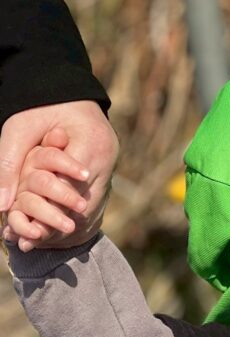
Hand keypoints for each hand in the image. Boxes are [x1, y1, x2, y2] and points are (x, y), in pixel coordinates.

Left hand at [0, 101, 118, 249]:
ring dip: (65, 229)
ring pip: (91, 212)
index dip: (48, 214)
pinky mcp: (107, 177)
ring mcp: (111, 170)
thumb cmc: (41, 105)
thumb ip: (10, 165)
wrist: (68, 94)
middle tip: (31, 242)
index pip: (70, 189)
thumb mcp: (19, 128)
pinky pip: (93, 207)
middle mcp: (107, 161)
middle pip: (84, 207)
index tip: (26, 232)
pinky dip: (72, 221)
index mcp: (92, 144)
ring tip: (38, 241)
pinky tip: (53, 232)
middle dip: (56, 227)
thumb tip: (2, 204)